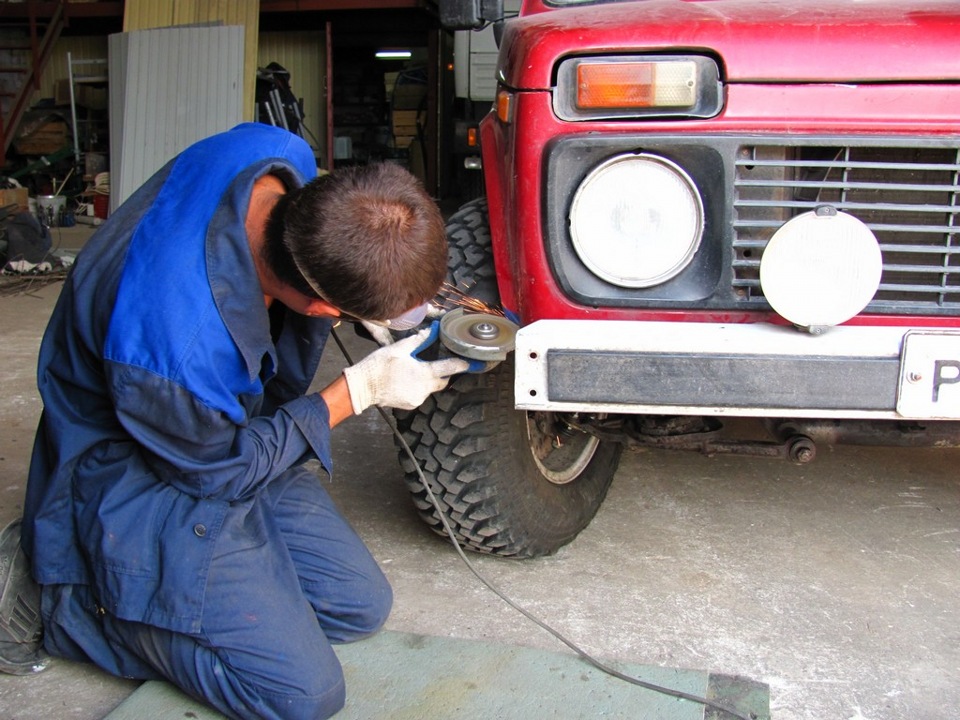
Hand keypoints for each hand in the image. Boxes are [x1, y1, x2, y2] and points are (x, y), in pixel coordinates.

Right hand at [343, 322, 469, 413]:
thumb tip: (433, 330)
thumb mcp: (399, 349)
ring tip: (411, 371)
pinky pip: (420, 394)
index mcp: (423, 373)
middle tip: (438, 364)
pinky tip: (405, 380)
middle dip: (443, 373)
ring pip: (430, 388)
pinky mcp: (410, 404)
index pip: (449, 368)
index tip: (477, 364)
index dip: (464, 365)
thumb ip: (419, 340)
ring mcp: (417, 399)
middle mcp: (424, 389)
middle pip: (442, 381)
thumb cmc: (379, 366)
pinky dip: (417, 386)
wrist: (362, 387)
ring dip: (427, 379)